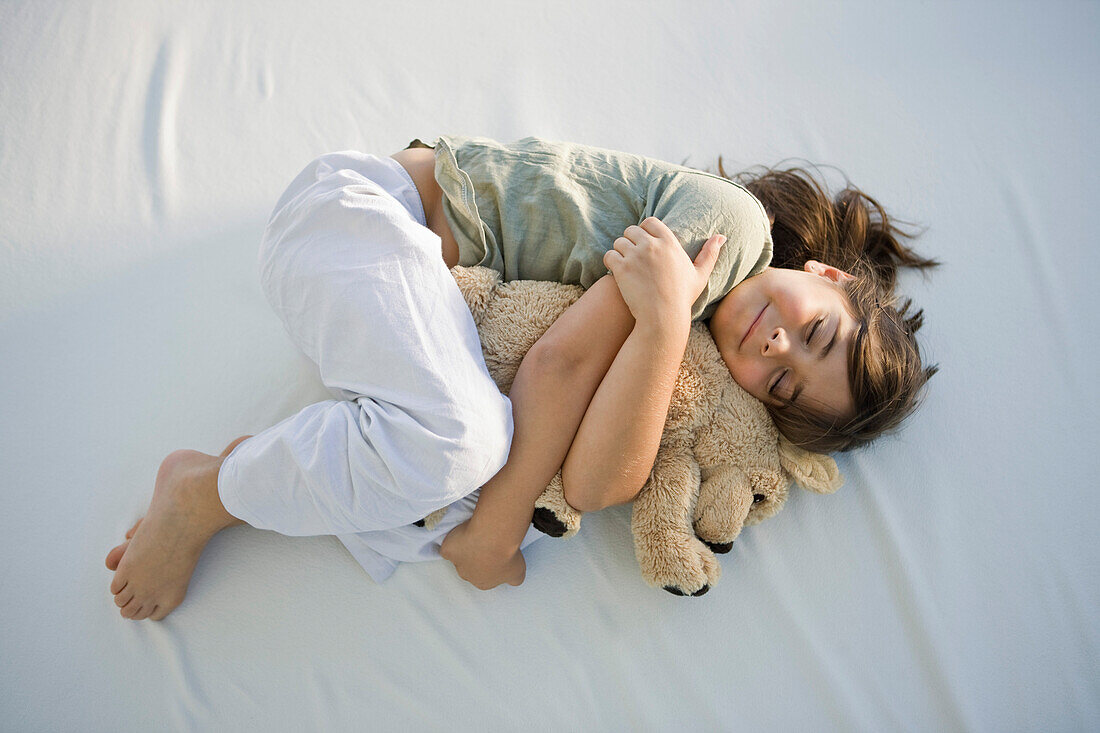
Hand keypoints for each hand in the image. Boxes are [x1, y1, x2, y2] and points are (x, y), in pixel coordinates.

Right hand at [440, 516, 525, 589]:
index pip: (485, 575)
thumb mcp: (519, 572)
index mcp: (484, 583)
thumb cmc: (507, 555)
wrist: (493, 537)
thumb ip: (515, 579)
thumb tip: (515, 581)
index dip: (489, 563)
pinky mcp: (448, 551)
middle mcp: (468, 577)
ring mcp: (456, 564)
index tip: (495, 552)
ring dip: (465, 548)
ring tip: (476, 535)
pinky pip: (448, 547)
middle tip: (487, 542)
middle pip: (470, 568)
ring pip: (459, 557)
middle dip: (476, 557)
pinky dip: (453, 542)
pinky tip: (461, 534)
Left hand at [603, 217, 725, 324]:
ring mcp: (635, 256)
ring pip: (619, 242)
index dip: (644, 230)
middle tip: (632, 256)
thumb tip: (722, 237)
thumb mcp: (700, 275)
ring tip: (625, 265)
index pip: (650, 222)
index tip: (643, 242)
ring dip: (620, 252)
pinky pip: (609, 255)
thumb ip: (710, 253)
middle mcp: (651, 245)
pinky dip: (611, 262)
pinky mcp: (622, 268)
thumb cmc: (682, 298)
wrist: (663, 318)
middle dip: (630, 241)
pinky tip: (616, 272)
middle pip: (631, 230)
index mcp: (669, 243)